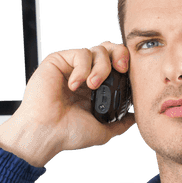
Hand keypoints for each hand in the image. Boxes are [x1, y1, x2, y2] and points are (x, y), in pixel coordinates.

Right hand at [0, 41, 134, 166]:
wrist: (46, 133)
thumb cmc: (67, 134)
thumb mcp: (102, 131)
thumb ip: (120, 123)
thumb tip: (135, 118)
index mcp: (94, 87)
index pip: (115, 64)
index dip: (125, 64)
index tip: (128, 74)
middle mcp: (84, 74)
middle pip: (109, 49)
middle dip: (120, 54)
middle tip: (121, 68)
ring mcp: (71, 67)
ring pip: (97, 50)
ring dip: (101, 67)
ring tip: (92, 86)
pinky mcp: (58, 61)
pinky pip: (80, 53)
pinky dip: (82, 68)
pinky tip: (75, 85)